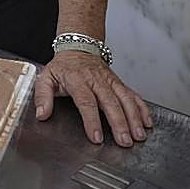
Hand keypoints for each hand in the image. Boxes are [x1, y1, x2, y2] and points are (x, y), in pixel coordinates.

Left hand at [33, 51, 151, 147]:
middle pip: (110, 102)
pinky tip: (147, 122)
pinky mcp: (119, 82)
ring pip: (125, 99)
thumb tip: (42, 114)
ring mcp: (110, 81)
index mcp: (77, 80)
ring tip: (139, 135)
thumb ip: (42, 96)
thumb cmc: (63, 67)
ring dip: (134, 118)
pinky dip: (142, 108)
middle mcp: (96, 80)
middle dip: (119, 123)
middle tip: (125, 141)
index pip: (86, 101)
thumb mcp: (46, 77)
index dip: (91, 120)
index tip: (97, 137)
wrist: (79, 47)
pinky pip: (133, 95)